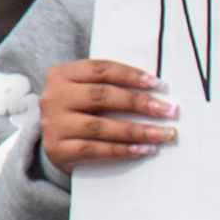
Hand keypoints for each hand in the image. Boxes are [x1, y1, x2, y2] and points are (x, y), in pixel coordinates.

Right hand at [40, 59, 173, 165]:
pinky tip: (143, 149)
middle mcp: (53, 97)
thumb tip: (157, 92)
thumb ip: (110, 86)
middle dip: (138, 103)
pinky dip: (122, 150)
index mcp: (60, 74)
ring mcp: (53, 124)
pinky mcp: (57, 149)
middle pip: (101, 96)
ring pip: (99, 126)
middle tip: (167, 111)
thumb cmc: (79, 111)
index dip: (131, 75)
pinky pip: (94, 150)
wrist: (52, 143)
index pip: (100, 69)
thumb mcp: (85, 91)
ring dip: (136, 131)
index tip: (159, 85)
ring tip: (162, 134)